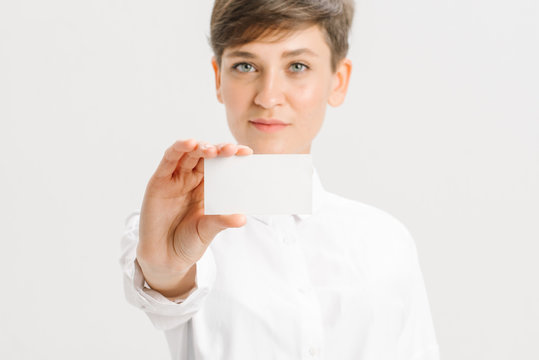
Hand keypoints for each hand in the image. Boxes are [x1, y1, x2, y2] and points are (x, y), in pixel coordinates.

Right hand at [136, 139, 252, 297]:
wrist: (164, 258)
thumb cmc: (188, 242)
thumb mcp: (208, 231)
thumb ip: (222, 221)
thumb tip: (243, 218)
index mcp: (207, 187)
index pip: (221, 165)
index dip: (232, 156)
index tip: (247, 153)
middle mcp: (192, 179)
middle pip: (206, 156)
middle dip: (219, 150)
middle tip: (231, 149)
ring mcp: (175, 179)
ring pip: (188, 154)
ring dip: (200, 147)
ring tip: (211, 149)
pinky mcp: (159, 180)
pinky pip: (169, 160)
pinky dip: (178, 148)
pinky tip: (189, 144)